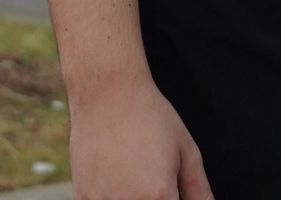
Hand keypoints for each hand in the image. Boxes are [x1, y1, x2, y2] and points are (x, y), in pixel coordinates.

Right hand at [69, 73, 213, 199]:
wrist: (108, 92)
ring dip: (131, 198)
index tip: (168, 194)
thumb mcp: (185, 149)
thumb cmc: (151, 117)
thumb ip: (199, 190)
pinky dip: (110, 197)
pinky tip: (116, 179)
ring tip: (133, 176)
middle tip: (151, 182)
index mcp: (159, 195)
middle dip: (153, 199)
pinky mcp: (82, 198)